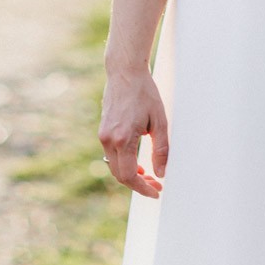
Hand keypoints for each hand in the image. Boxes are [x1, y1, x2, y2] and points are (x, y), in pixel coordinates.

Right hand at [99, 65, 168, 197]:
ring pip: (115, 166)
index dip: (143, 188)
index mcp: (123, 138)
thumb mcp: (160, 121)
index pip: (130, 176)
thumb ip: (161, 149)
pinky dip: (124, 163)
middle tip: (156, 185)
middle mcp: (108, 139)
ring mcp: (103, 135)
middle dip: (138, 184)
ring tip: (149, 176)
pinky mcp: (103, 131)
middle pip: (120, 175)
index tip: (156, 192)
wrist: (125, 72)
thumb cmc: (145, 93)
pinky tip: (138, 162)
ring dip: (131, 175)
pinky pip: (112, 155)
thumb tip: (162, 173)